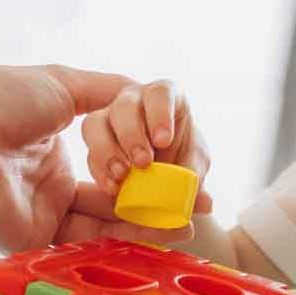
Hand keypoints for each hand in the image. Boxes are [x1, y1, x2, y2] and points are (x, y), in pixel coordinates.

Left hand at [0, 65, 200, 252]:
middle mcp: (51, 183)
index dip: (149, 163)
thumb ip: (105, 90)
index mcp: (53, 146)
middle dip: (157, 198)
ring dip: (151, 218)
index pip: (111, 161)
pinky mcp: (37, 240)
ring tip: (190, 213)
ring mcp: (44, 214)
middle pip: (115, 197)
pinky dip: (130, 233)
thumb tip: (142, 87)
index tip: (183, 164)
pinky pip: (90, 241)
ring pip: (108, 221)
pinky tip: (164, 225)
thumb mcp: (60, 83)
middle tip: (197, 197)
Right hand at [80, 79, 213, 199]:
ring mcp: (110, 116)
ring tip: (123, 176)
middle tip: (144, 163)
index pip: (160, 93)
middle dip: (132, 136)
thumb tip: (205, 201)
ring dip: (107, 151)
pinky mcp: (96, 139)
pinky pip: (89, 150)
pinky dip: (99, 170)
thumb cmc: (182, 154)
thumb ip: (196, 176)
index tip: (164, 141)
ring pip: (96, 122)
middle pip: (124, 106)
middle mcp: (134, 100)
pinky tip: (113, 187)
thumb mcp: (195, 163)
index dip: (160, 115)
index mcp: (165, 96)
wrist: (166, 168)